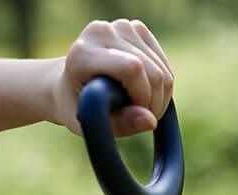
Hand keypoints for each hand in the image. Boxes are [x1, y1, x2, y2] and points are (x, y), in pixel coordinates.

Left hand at [51, 18, 173, 136]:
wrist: (72, 82)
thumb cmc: (79, 106)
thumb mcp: (94, 124)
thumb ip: (122, 124)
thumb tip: (151, 121)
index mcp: (84, 54)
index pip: (132, 68)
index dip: (143, 96)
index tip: (135, 114)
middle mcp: (102, 32)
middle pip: (153, 72)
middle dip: (154, 102)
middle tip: (141, 117)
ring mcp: (122, 27)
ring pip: (163, 71)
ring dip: (160, 98)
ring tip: (141, 108)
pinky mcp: (137, 29)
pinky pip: (166, 66)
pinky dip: (163, 87)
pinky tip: (147, 93)